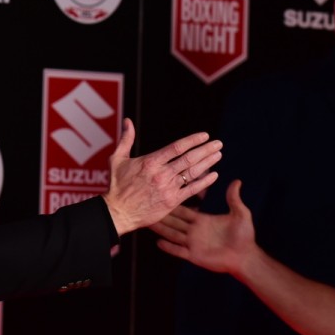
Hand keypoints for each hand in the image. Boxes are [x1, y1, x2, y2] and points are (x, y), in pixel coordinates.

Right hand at [101, 118, 221, 235]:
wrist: (117, 212)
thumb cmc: (116, 186)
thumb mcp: (118, 159)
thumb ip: (126, 139)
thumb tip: (128, 121)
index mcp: (150, 162)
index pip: (177, 147)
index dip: (193, 140)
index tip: (205, 136)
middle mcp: (161, 174)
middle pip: (189, 158)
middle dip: (206, 150)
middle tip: (218, 143)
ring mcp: (168, 188)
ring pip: (192, 173)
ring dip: (208, 162)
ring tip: (218, 155)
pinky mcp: (171, 202)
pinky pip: (192, 190)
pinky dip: (204, 182)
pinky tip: (214, 175)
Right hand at [152, 180, 254, 276]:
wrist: (246, 256)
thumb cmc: (244, 236)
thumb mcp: (240, 213)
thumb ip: (234, 198)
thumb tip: (237, 181)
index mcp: (203, 220)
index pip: (184, 211)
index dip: (173, 205)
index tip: (162, 196)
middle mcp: (195, 231)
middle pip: (174, 222)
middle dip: (162, 216)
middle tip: (149, 207)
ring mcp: (193, 244)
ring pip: (173, 235)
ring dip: (161, 229)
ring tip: (148, 223)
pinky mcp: (194, 255)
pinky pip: (178, 251)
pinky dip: (169, 247)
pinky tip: (158, 242)